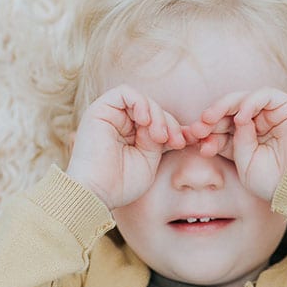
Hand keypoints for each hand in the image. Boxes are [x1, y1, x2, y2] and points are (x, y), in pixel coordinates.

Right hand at [65, 86, 186, 208]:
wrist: (96, 193)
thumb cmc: (122, 184)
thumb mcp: (150, 159)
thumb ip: (161, 139)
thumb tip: (179, 127)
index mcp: (133, 137)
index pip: (160, 122)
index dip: (177, 128)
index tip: (189, 141)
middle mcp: (121, 123)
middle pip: (153, 110)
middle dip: (170, 123)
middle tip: (176, 142)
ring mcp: (110, 116)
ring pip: (142, 101)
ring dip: (157, 115)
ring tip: (159, 137)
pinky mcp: (99, 110)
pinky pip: (124, 93)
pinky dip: (140, 102)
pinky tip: (146, 121)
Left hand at [192, 89, 286, 201]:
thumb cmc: (276, 181)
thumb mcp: (245, 164)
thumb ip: (235, 142)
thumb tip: (228, 121)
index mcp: (247, 140)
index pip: (222, 129)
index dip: (207, 132)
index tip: (193, 140)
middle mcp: (259, 125)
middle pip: (229, 112)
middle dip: (211, 117)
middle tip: (198, 127)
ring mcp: (273, 115)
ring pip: (244, 100)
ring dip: (224, 106)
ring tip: (211, 119)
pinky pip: (265, 95)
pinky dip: (250, 103)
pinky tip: (240, 118)